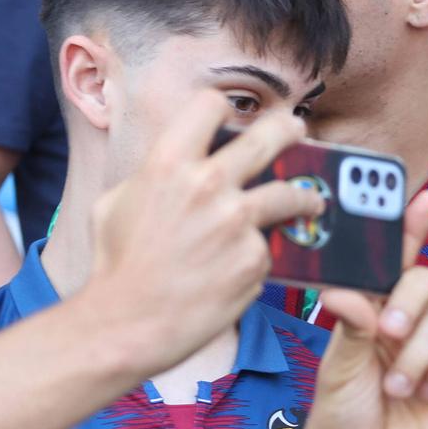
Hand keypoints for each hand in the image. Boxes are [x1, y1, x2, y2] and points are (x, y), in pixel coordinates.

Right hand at [83, 94, 323, 377]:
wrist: (126, 323)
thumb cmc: (116, 265)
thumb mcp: (116, 202)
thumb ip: (154, 176)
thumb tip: (178, 163)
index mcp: (167, 162)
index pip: (209, 105)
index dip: (219, 109)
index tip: (229, 118)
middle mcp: (208, 184)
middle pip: (270, 135)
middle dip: (289, 129)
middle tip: (297, 130)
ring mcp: (237, 222)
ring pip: (291, 194)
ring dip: (305, 197)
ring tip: (312, 201)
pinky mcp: (256, 259)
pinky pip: (268, 247)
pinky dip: (260, 255)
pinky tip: (243, 267)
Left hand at [302, 190, 427, 428]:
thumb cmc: (337, 421)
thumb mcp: (336, 367)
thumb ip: (351, 322)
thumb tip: (350, 288)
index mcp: (372, 316)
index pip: (396, 263)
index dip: (413, 229)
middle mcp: (407, 329)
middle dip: (412, 302)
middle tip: (389, 333)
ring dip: (420, 353)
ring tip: (396, 387)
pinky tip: (425, 394)